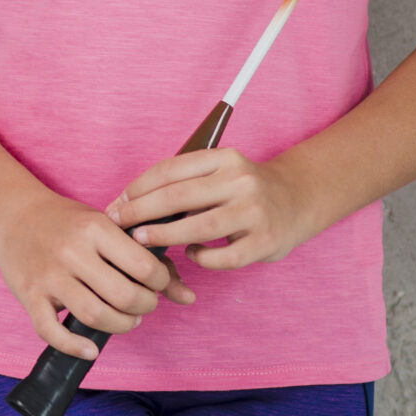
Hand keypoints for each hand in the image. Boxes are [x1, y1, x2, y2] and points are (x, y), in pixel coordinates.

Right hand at [0, 189, 193, 358]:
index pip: (144, 266)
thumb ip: (149, 259)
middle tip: (143, 304)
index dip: (160, 283)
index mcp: (95, 228)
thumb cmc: (69, 222)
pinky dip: (76, 346)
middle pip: (123, 295)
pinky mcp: (29, 295)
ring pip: (95, 316)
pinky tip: (92, 348)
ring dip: (120, 326)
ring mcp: (49, 275)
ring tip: (125, 319)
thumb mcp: (108, 227)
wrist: (12, 214)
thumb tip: (188, 297)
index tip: (156, 284)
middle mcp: (72, 251)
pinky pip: (52, 331)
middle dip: (144, 307)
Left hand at [112, 147, 324, 269]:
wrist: (298, 199)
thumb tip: (131, 202)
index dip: (139, 187)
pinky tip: (193, 254)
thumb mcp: (220, 172)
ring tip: (142, 241)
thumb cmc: (243, 189)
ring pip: (200, 226)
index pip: (171, 169)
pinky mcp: (266, 240)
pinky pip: (226, 256)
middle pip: (180, 196)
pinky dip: (204, 258)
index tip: (118, 202)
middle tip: (120, 223)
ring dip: (166, 235)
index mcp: (224, 158)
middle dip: (142, 211)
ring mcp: (255, 211)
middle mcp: (241, 180)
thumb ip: (185, 183)